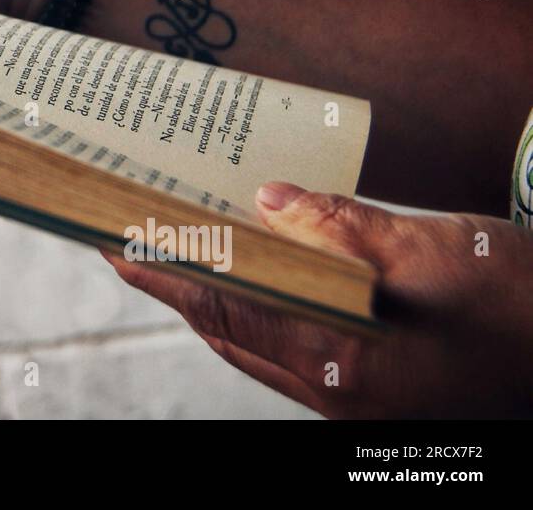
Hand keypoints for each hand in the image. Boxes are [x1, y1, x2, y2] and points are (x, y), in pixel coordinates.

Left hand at [105, 182, 532, 417]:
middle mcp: (336, 394)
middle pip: (231, 333)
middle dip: (178, 287)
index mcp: (341, 362)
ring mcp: (356, 402)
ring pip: (259, 346)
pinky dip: (262, 314)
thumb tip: (268, 200)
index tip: (112, 243)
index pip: (225, 312)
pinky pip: (293, 352)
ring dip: (217, 301)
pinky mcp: (376, 392)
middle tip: (134, 237)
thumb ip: (342, 227)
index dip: (164, 276)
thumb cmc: (525, 309)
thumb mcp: (437, 251)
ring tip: (182, 250)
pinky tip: (260, 278)